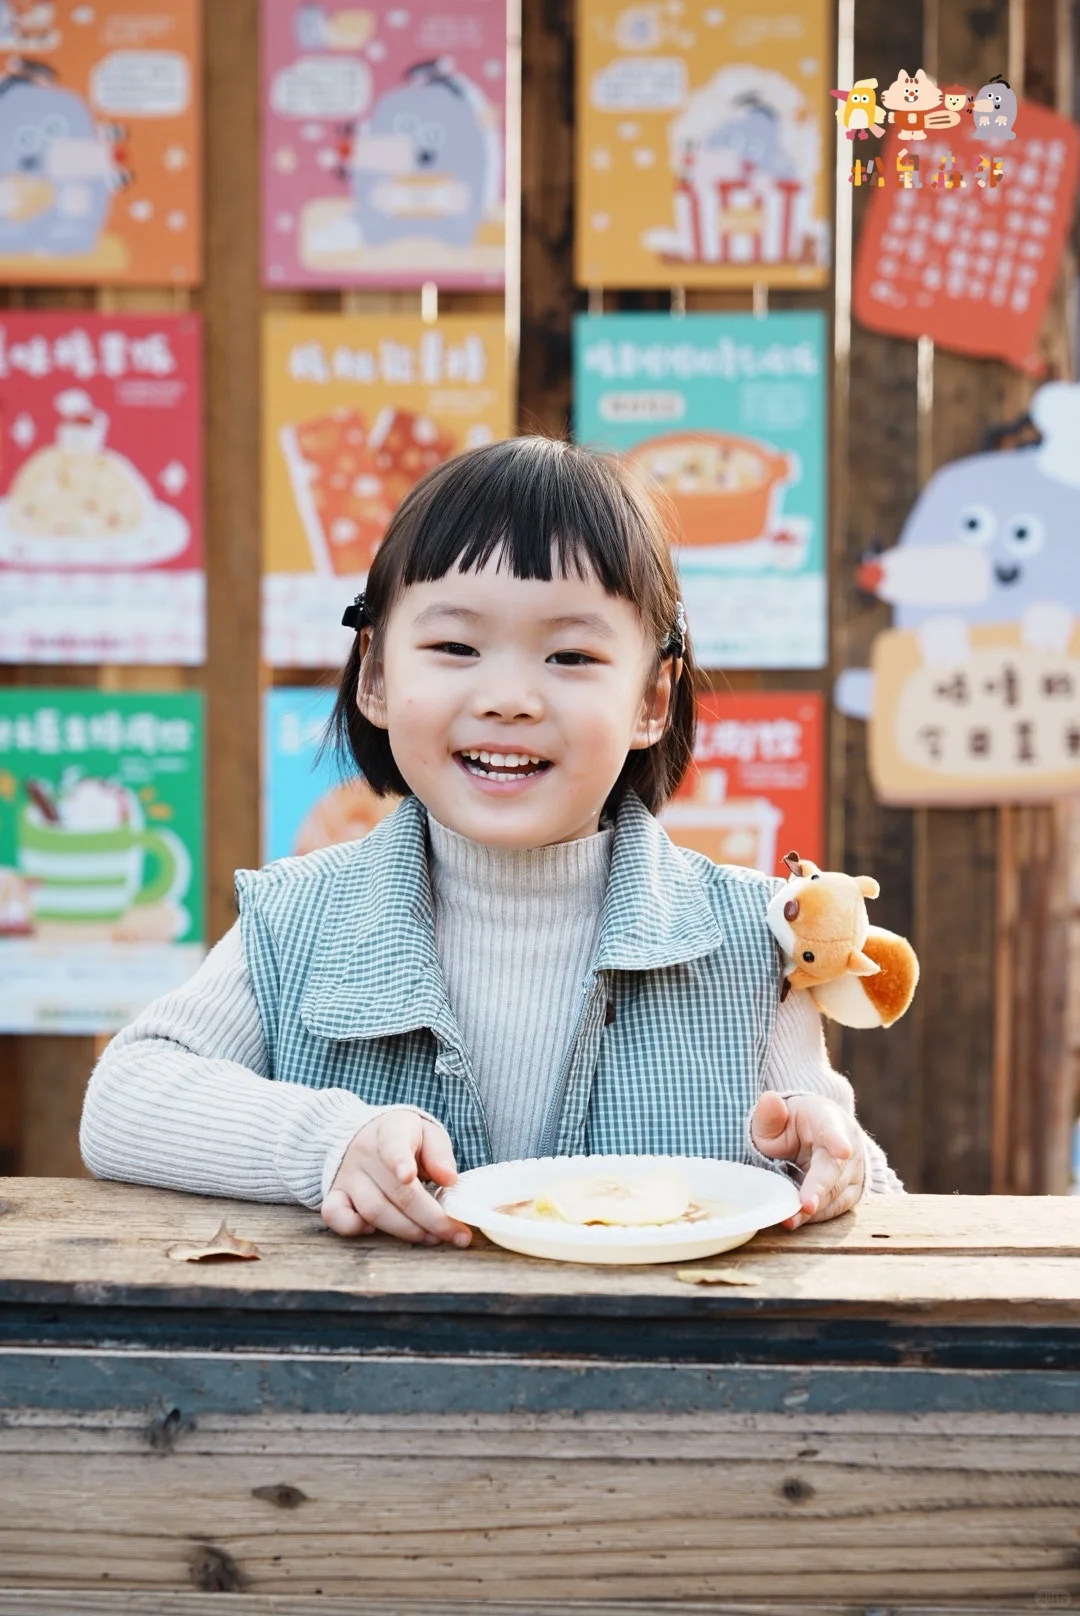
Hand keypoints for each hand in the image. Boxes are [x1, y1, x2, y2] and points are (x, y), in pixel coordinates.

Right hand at [321, 1110, 471, 1247]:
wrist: (366, 1135)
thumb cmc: (406, 1139)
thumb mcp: (428, 1134)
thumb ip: (439, 1154)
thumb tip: (449, 1180)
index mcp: (391, 1130)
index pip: (393, 1144)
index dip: (400, 1161)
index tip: (409, 1176)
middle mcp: (364, 1152)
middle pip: (396, 1191)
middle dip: (429, 1218)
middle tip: (454, 1233)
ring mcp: (347, 1175)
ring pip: (374, 1210)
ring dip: (406, 1230)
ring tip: (432, 1238)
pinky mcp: (335, 1194)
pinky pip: (335, 1215)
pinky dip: (353, 1228)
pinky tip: (376, 1232)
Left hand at [750, 1091, 864, 1229]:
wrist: (813, 1138)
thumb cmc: (791, 1126)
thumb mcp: (774, 1117)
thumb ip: (769, 1114)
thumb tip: (769, 1099)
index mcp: (828, 1119)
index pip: (833, 1129)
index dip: (837, 1140)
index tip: (843, 1150)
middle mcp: (848, 1145)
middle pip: (834, 1169)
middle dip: (820, 1187)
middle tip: (806, 1205)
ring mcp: (853, 1171)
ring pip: (835, 1193)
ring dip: (814, 1208)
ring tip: (790, 1218)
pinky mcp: (851, 1193)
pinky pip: (834, 1208)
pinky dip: (815, 1217)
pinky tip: (796, 1219)